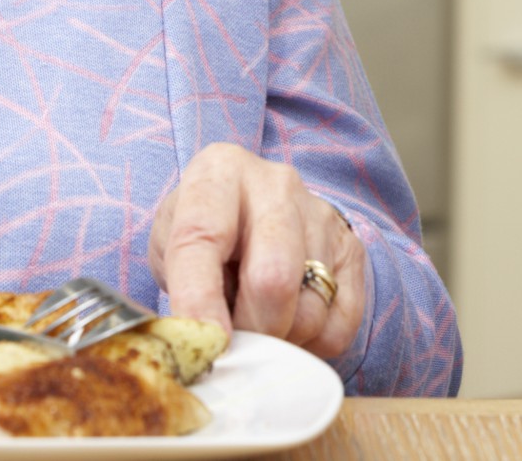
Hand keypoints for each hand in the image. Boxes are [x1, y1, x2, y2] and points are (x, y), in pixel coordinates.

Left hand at [148, 143, 366, 359]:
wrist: (250, 213)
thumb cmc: (204, 235)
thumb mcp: (170, 248)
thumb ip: (182, 289)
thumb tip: (204, 346)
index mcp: (219, 173)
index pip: (201, 238)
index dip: (199, 299)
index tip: (205, 346)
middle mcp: (276, 186)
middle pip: (273, 277)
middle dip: (251, 331)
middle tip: (235, 347)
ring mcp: (320, 214)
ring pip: (309, 311)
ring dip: (281, 340)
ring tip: (258, 324)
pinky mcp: (352, 248)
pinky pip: (340, 324)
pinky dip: (313, 344)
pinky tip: (290, 324)